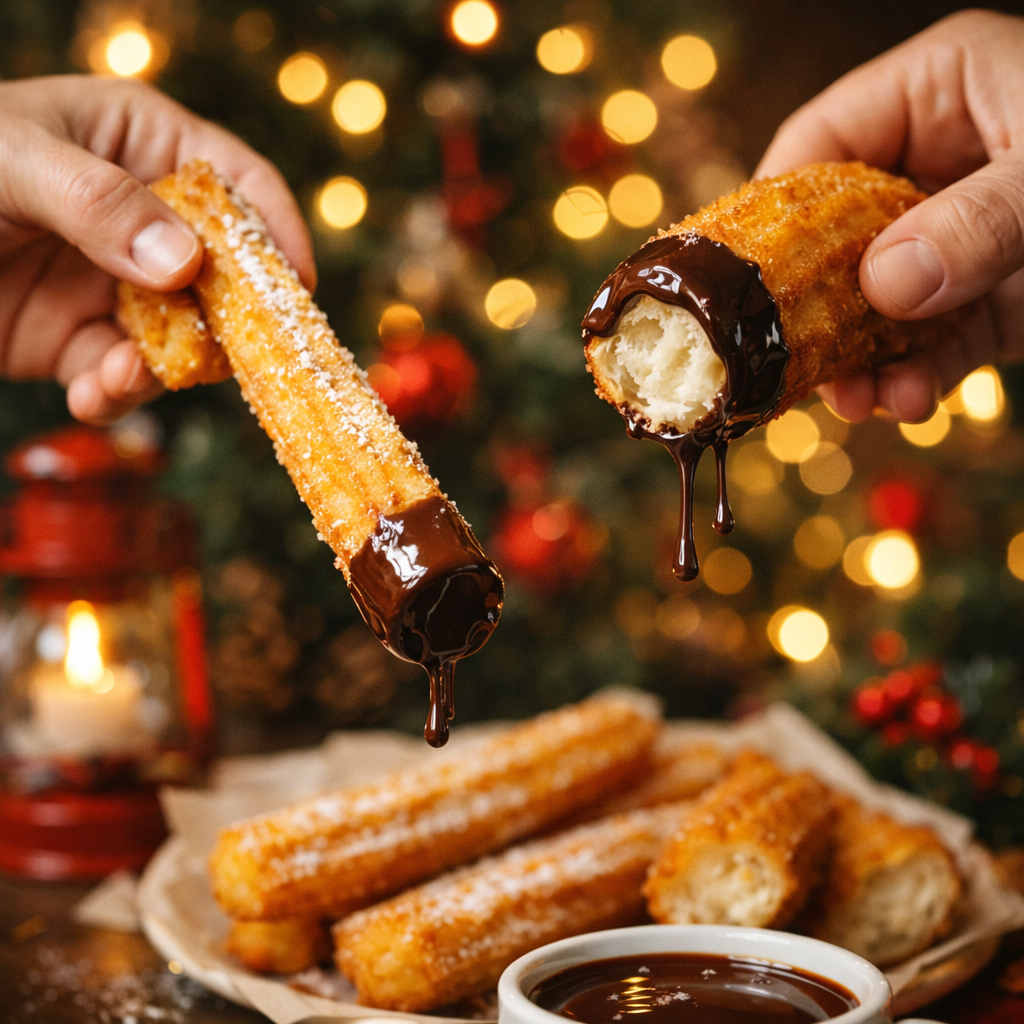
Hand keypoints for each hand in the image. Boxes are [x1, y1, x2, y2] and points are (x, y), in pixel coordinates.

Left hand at [0, 75, 314, 423]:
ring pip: (185, 336)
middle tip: (217, 355)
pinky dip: (118, 394)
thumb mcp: (10, 163)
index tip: (294, 290)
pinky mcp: (83, 342)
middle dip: (226, 320)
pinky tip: (88, 393)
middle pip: (225, 273)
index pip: (237, 184)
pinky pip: (129, 376)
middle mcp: (140, 217)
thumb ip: (100, 202)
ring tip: (115, 376)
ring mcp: (115, 283)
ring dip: (164, 368)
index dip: (275, 234)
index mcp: (139, 144)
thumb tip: (186, 261)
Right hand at [757, 10, 1023, 422]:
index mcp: (941, 91)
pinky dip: (922, 375)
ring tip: (862, 404)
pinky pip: (938, 338)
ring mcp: (964, 236)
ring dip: (866, 358)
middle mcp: (940, 163)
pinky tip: (911, 404)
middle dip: (817, 309)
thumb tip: (883, 287)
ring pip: (881, 302)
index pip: (820, 144)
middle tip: (791, 367)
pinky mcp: (995, 297)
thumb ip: (981, 220)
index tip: (740, 282)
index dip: (773, 213)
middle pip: (837, 237)